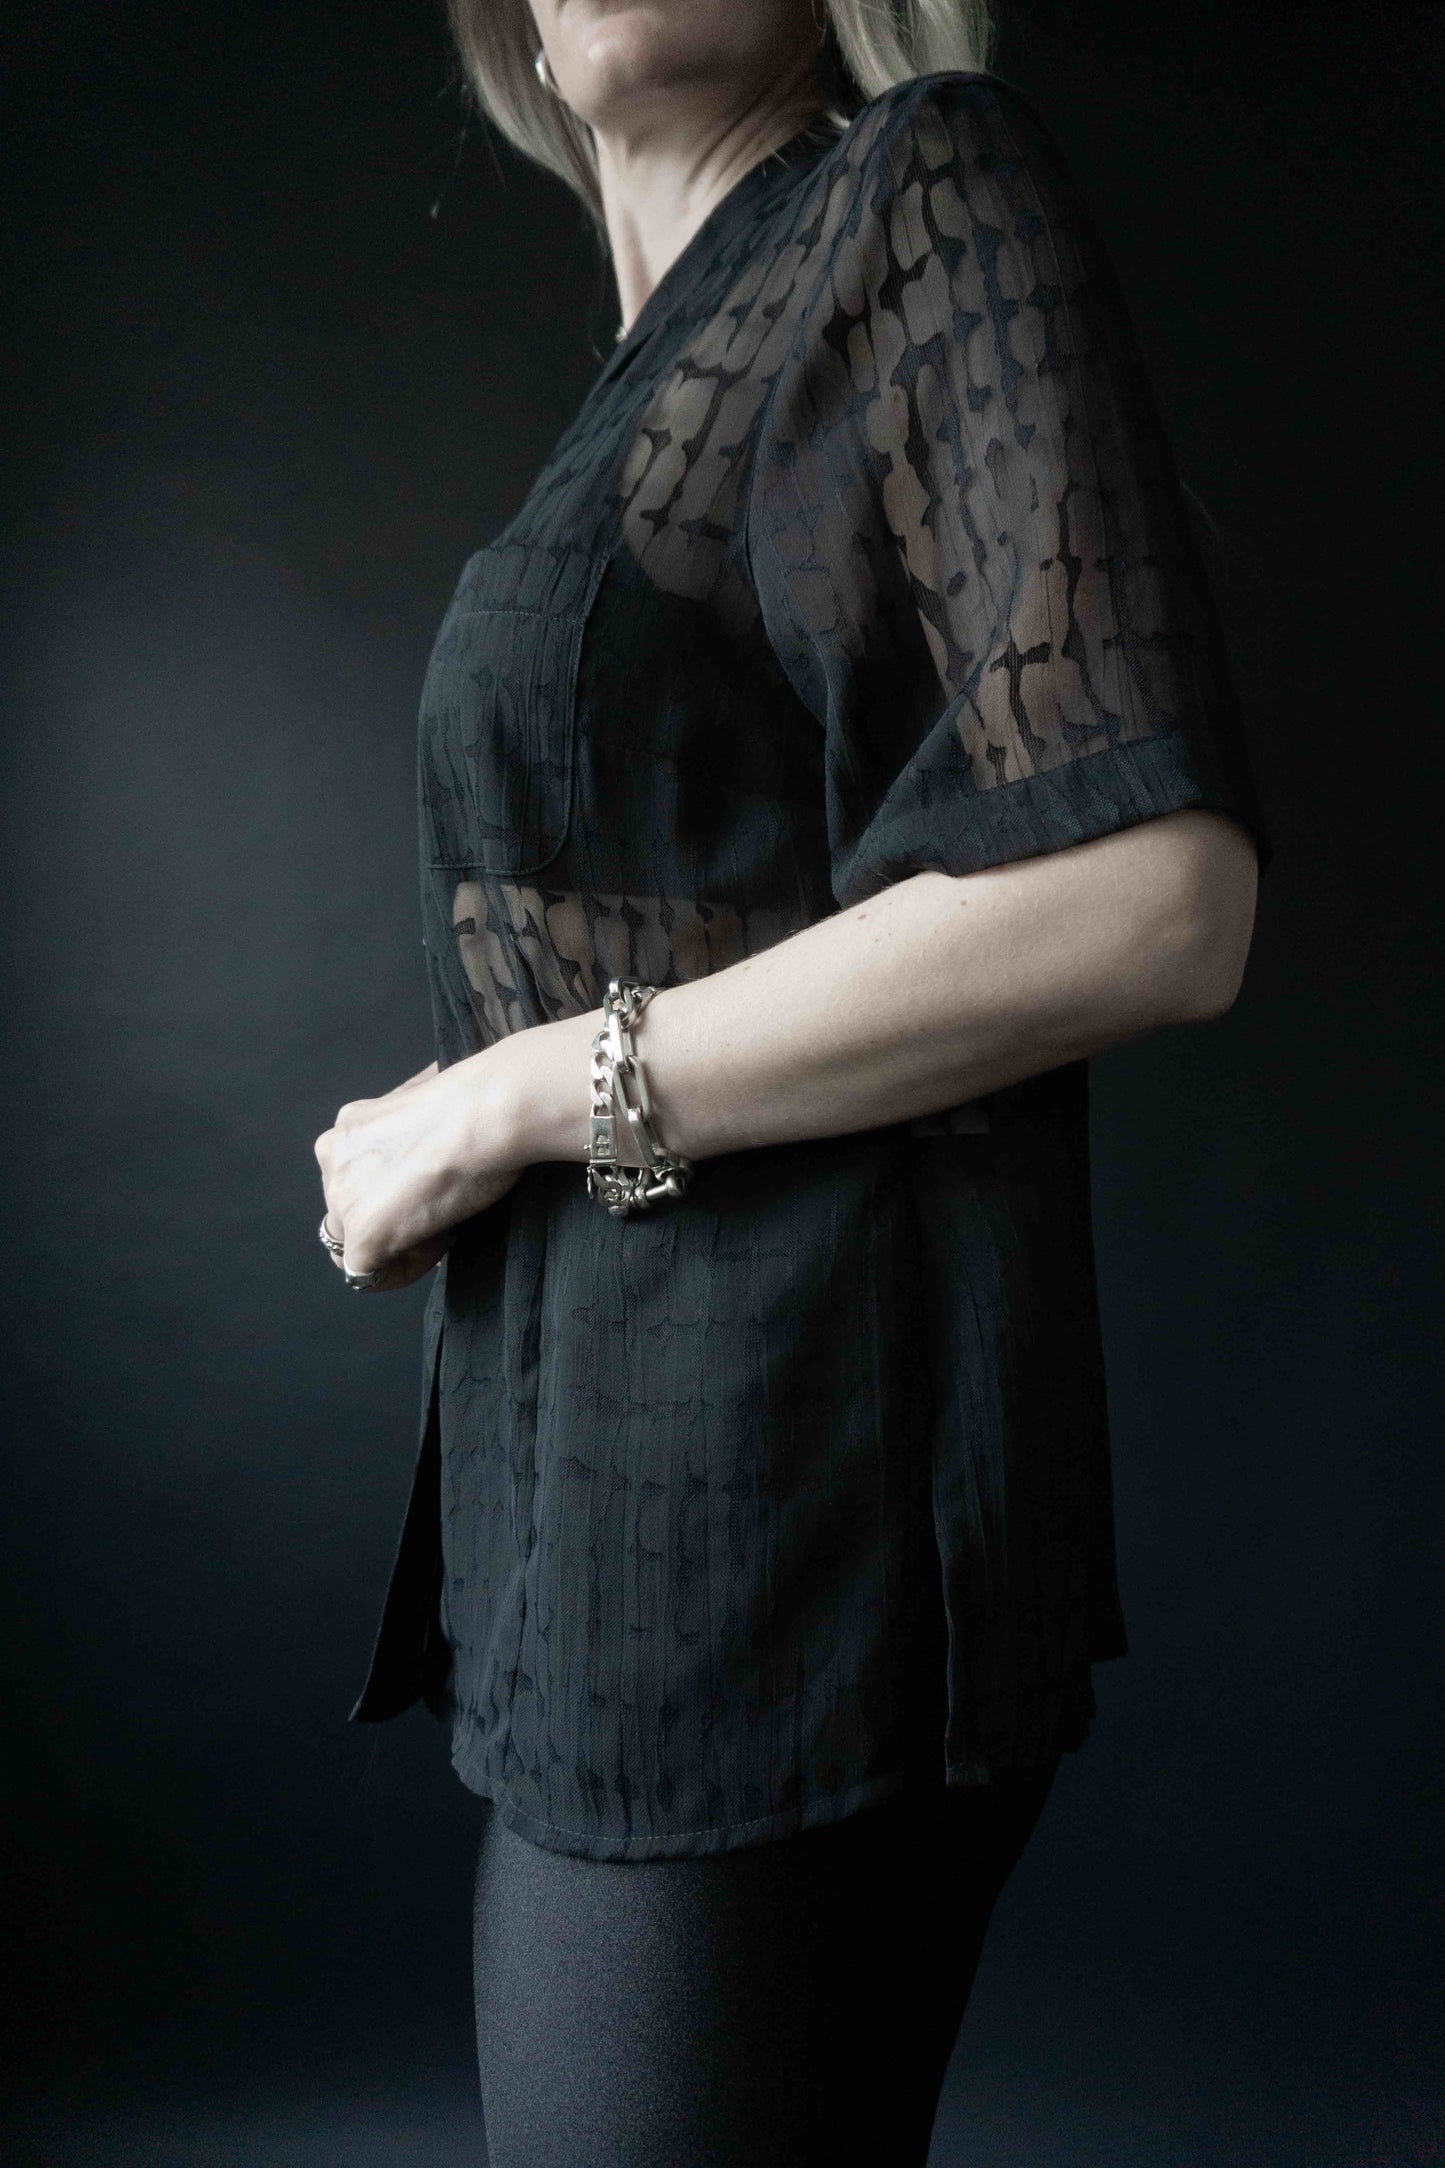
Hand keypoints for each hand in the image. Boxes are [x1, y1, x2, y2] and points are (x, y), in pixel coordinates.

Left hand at [315, 1052, 523, 1291]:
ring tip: (442, 1224)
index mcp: (348, 1127)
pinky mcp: (362, 1233)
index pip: (353, 1178)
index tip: (426, 1192)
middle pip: (348, 1210)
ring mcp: (343, 1197)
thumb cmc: (474, 1106)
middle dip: (388, 1219)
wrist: (485, 1114)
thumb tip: (427, 1148)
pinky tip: (435, 1246)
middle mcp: (334, 1158)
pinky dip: (400, 1272)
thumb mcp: (427, 1105)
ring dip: (395, 1243)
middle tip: (437, 1211)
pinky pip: (366, 1276)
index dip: (388, 1194)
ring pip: (353, 1243)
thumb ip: (409, 1133)